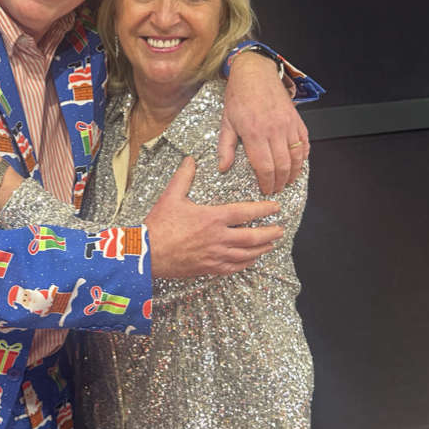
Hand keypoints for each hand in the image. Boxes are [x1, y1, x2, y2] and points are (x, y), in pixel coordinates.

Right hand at [145, 157, 282, 277]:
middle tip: (281, 229)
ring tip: (271, 244)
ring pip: (247, 254)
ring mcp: (215, 256)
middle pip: (253, 237)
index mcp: (212, 218)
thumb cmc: (159, 225)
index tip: (275, 208)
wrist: (147, 254)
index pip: (245, 212)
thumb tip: (191, 160)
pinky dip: (246, 263)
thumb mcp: (171, 196)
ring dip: (262, 249)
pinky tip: (250, 260)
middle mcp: (218, 238)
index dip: (264, 210)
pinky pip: (234, 268)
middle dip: (270, 233)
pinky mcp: (209, 268)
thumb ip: (184, 177)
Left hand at [219, 52, 308, 193]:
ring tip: (288, 181)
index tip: (265, 189)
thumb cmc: (239, 96)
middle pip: (282, 165)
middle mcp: (274, 130)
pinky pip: (305, 143)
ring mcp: (288, 125)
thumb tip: (223, 167)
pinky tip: (299, 164)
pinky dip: (304, 156)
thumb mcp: (226, 121)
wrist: (256, 73)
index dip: (266, 182)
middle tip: (276, 189)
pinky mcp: (297, 120)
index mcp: (254, 133)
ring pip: (297, 156)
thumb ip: (225, 147)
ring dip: (294, 173)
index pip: (264, 166)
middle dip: (280, 182)